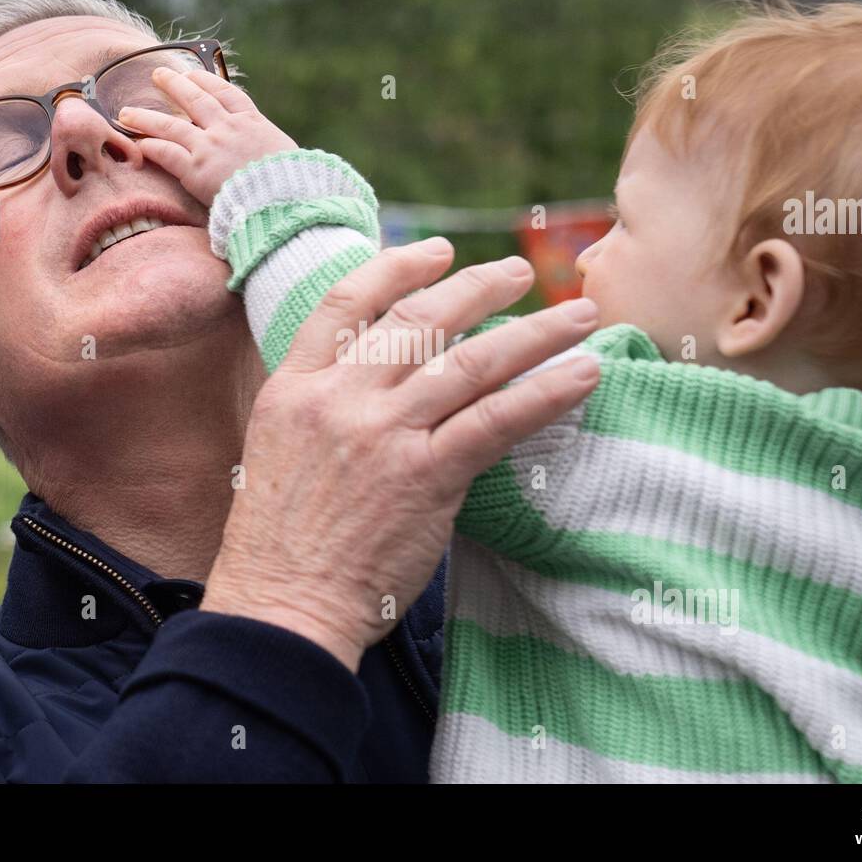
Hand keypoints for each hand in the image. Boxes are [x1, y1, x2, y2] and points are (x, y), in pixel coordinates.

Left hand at [119, 68, 296, 206]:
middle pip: (195, 99)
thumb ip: (269, 149)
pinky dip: (150, 147)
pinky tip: (137, 144)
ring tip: (127, 112)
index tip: (194, 75)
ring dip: (146, 117)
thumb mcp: (286, 155)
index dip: (207, 82)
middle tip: (158, 75)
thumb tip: (271, 158)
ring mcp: (209, 146)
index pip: (226, 94)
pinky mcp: (195, 170)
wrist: (284, 198)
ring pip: (170, 125)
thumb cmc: (293, 183)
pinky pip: (166, 153)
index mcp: (253, 122)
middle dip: (174, 85)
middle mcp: (227, 128)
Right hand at [200, 239, 601, 669]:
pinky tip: (584, 373)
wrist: (282, 609)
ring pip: (471, 361)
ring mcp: (384, 434)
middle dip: (477, 286)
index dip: (396, 268)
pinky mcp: (426, 476)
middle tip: (519, 270)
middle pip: (419, 320)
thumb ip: (324, 407)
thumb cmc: (278, 546)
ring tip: (577, 314)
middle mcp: (340, 399)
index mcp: (295, 388)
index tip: (437, 252)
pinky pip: (498, 420)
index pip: (346, 303)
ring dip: (534, 331)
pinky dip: (546, 393)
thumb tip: (382, 380)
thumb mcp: (277, 452)